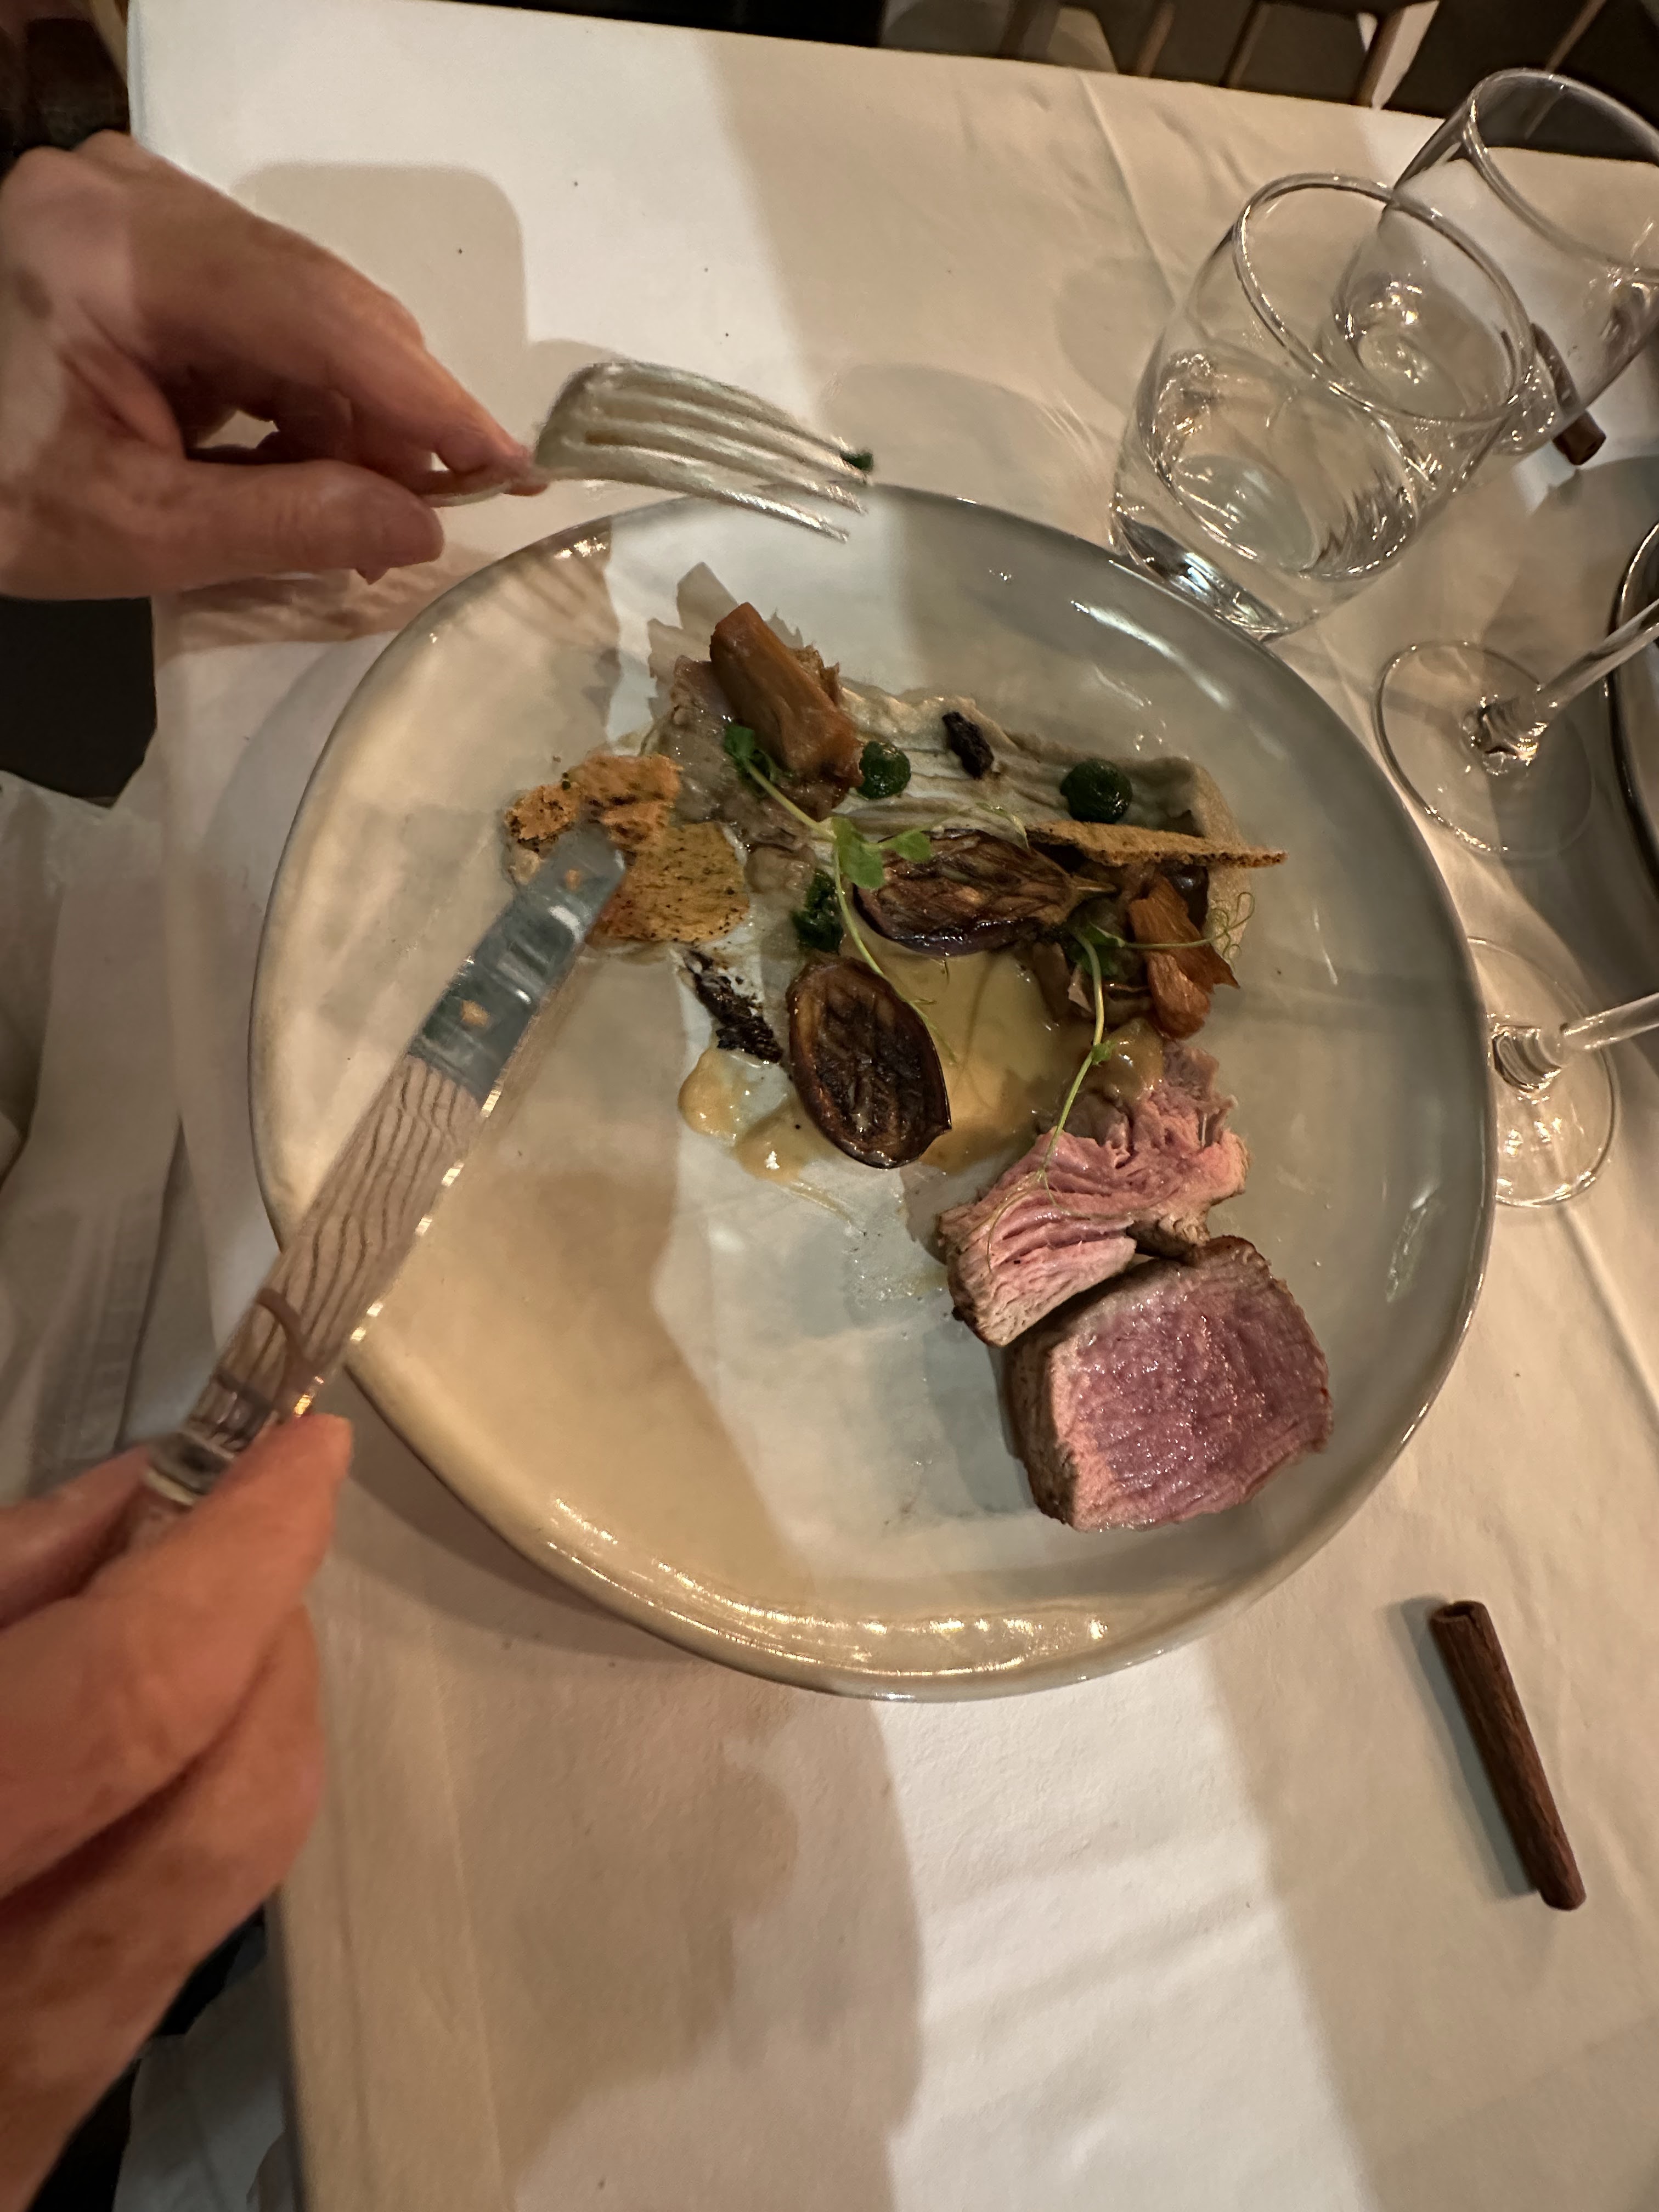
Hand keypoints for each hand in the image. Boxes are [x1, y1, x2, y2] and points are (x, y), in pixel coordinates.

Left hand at [0, 133, 532, 595]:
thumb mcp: (137, 532)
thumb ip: (288, 528)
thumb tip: (421, 530)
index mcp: (108, 254)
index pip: (311, 313)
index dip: (423, 395)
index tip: (505, 461)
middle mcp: (125, 196)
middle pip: (313, 298)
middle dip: (387, 411)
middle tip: (437, 507)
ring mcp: (127, 205)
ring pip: (294, 305)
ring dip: (341, 409)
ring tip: (358, 508)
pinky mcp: (133, 236)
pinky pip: (252, 308)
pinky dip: (289, 392)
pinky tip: (301, 463)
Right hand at [0, 1416, 349, 2211]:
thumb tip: (133, 1511)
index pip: (128, 1699)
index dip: (235, 1557)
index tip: (297, 1450)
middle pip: (227, 1803)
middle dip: (265, 1638)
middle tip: (247, 1519)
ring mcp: (18, 2101)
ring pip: (222, 1877)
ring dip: (245, 1714)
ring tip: (196, 1605)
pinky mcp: (33, 2125)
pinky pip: (167, 1936)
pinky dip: (189, 1804)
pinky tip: (141, 1735)